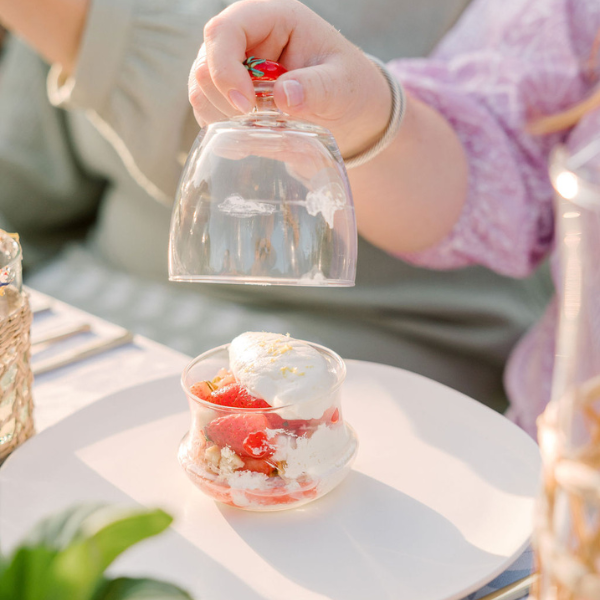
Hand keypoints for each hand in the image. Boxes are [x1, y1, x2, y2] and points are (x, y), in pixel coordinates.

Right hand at [188, 0, 391, 158]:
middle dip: (227, 101)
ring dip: (225, 118)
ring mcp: (232, 67)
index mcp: (272, 19)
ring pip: (200, 92)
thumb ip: (318, 88)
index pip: (224, 31)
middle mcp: (245, 39)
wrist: (347, 111)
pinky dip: (225, 130)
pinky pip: (207, 113)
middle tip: (262, 122)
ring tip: (263, 128)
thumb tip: (283, 96)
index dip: (225, 69)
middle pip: (204, 65)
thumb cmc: (348, 88)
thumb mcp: (343, 86)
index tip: (248, 107)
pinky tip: (253, 136)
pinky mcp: (228, 95)